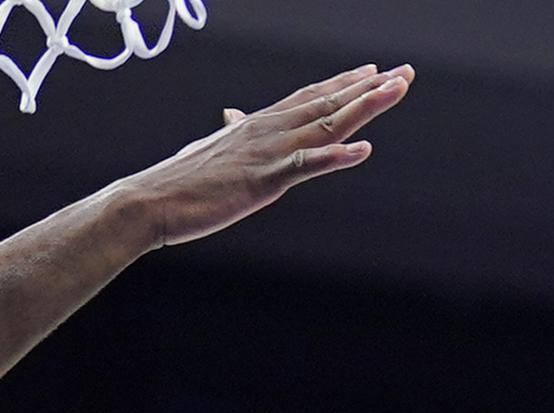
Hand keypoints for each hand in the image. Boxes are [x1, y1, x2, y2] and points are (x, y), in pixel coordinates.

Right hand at [120, 64, 413, 248]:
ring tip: (397, 91)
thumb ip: (227, 131)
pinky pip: (307, 165)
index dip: (343, 83)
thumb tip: (229, 115)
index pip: (308, 97)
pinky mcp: (264, 180)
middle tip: (405, 73)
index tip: (372, 71)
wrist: (148, 201)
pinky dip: (337, 156)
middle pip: (328, 102)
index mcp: (256, 124)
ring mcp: (268, 153)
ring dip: (365, 106)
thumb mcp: (209, 149)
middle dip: (370, 87)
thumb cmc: (176, 182)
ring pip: (327, 123)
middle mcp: (268, 130)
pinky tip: (364, 149)